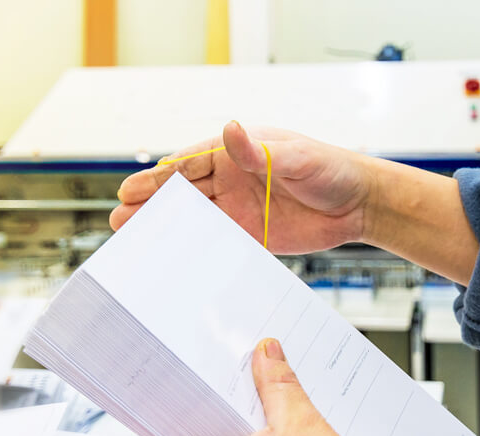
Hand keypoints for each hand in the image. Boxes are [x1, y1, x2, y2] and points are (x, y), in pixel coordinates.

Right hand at [113, 122, 374, 254]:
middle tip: (119, 220)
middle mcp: (232, 179)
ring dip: (165, 229)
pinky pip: (217, 243)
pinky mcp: (252, 235)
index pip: (187, 165)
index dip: (158, 179)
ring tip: (133, 240)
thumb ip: (259, 151)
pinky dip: (194, 250)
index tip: (130, 190)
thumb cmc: (332, 168)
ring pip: (194, 219)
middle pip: (182, 193)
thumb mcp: (295, 157)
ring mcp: (239, 208)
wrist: (360, 203)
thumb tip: (230, 130)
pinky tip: (173, 260)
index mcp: (235, 153)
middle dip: (150, 205)